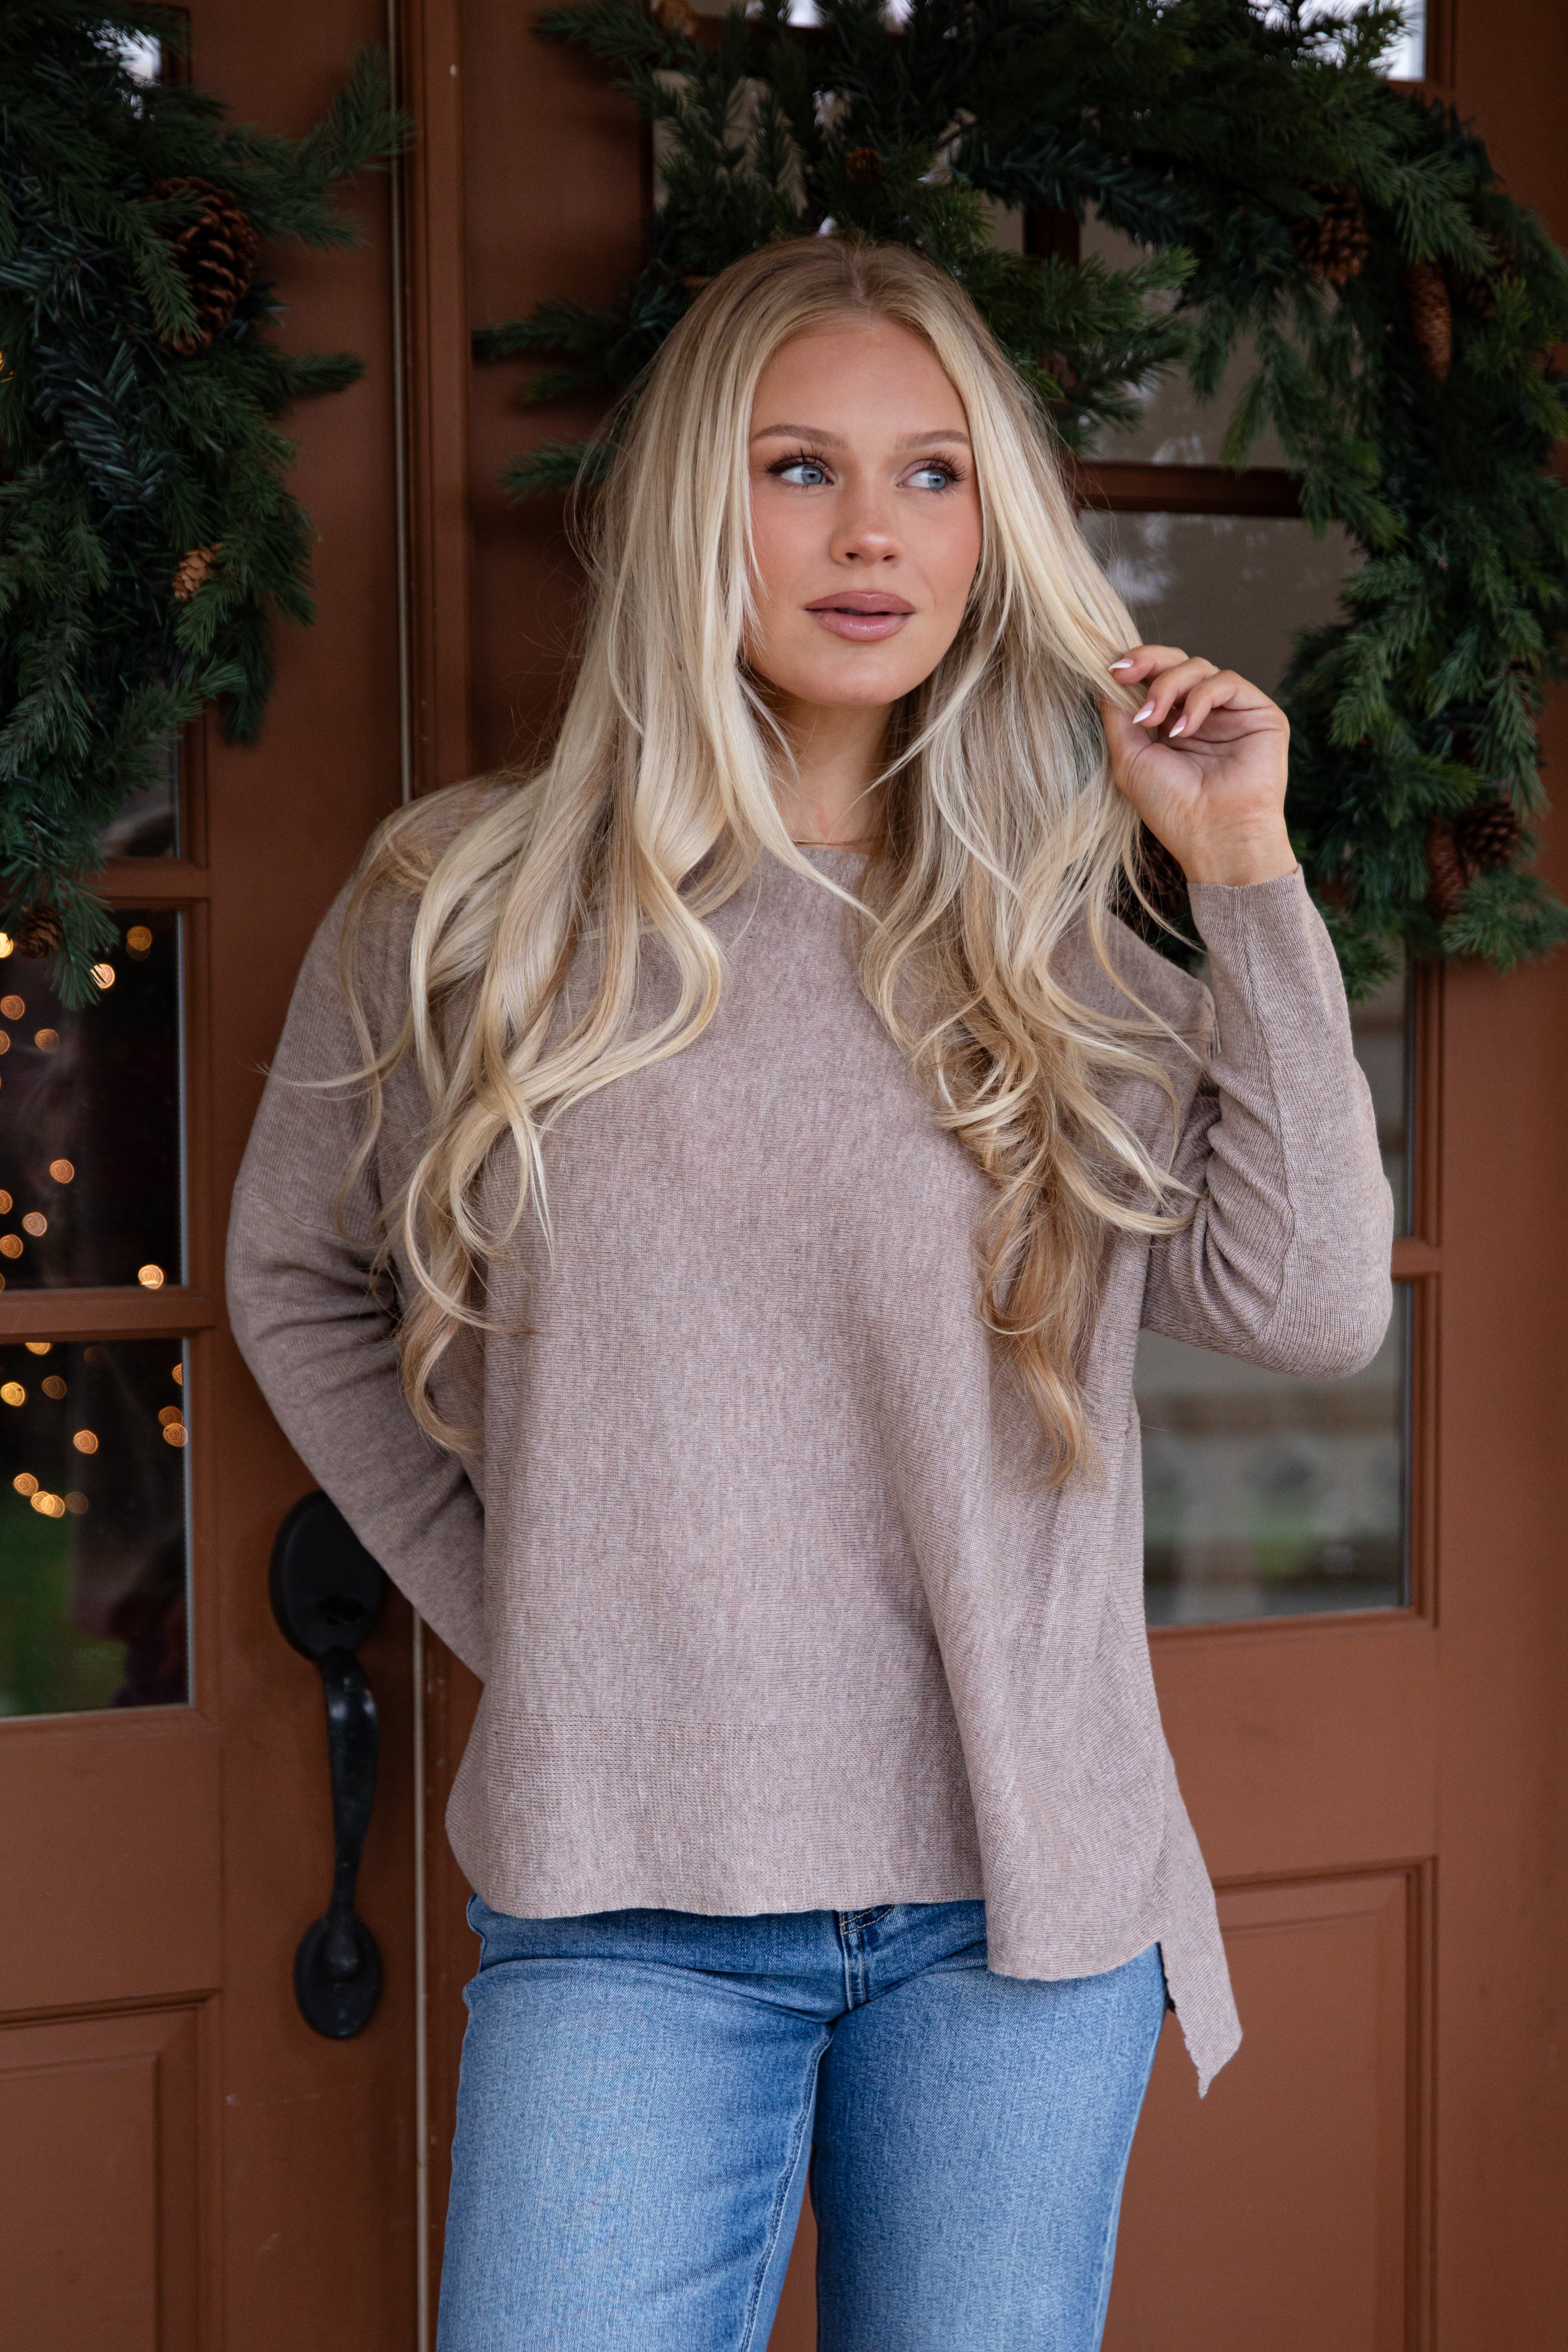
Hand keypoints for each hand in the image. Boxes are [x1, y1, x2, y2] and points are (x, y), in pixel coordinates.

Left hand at [1101, 645, 1295, 887]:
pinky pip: (1227, 682)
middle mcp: (1202, 714)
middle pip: (1177, 662)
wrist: (1214, 837)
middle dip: (1148, 662)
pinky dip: (1199, 699)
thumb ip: (1118, 717)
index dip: (1136, 666)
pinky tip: (1185, 730)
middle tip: (1125, 672)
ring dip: (1168, 686)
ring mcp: (1231, 712)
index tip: (1112, 670)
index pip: (1155, 678)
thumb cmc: (1171, 808)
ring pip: (1198, 667)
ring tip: (1153, 720)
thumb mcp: (1129, 759)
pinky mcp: (1259, 713)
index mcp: (1171, 724)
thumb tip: (1107, 679)